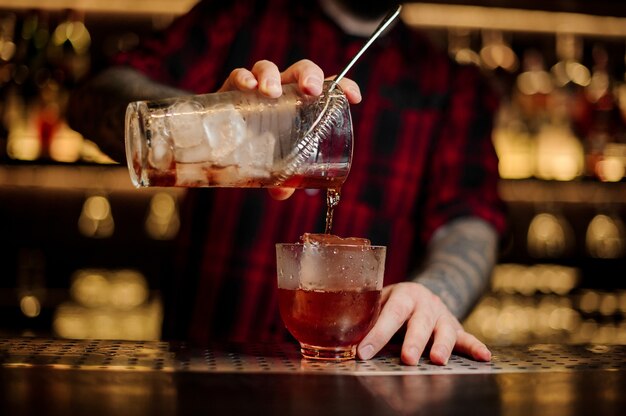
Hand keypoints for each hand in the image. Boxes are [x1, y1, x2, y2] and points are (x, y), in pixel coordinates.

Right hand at [219, 59, 361, 200]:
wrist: (220, 142)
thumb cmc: (257, 150)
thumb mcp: (274, 166)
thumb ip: (282, 179)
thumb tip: (282, 192)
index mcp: (302, 106)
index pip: (328, 89)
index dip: (343, 87)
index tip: (354, 97)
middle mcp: (284, 93)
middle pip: (302, 72)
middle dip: (310, 75)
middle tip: (310, 90)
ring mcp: (259, 89)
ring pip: (269, 69)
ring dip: (272, 76)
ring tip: (270, 93)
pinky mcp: (233, 90)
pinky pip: (239, 76)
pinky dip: (244, 77)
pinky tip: (248, 87)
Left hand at [357, 282, 490, 364]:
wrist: (421, 294)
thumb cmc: (394, 304)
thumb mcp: (380, 303)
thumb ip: (370, 319)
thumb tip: (347, 343)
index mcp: (403, 294)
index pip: (390, 313)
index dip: (378, 333)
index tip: (364, 352)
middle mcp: (426, 303)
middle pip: (420, 323)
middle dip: (413, 342)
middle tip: (406, 358)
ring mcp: (443, 315)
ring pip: (444, 331)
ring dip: (441, 346)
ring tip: (437, 361)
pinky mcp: (456, 328)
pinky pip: (467, 338)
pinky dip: (476, 347)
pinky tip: (484, 356)